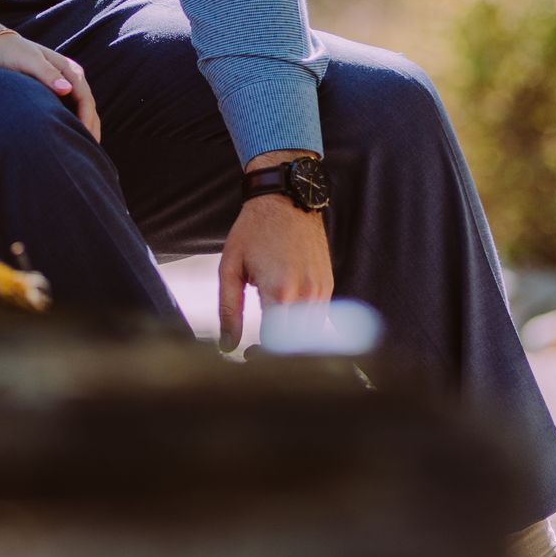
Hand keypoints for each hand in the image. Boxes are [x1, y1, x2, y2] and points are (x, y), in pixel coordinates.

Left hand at [0, 30, 101, 141]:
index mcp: (70, 70)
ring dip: (85, 129)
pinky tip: (70, 141)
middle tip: (88, 151)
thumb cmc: (14, 53)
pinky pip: (70, 112)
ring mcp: (66, 87)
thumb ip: (47, 74)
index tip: (84, 136)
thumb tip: (67, 89)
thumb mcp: (29, 60)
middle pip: (88, 106)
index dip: (86, 117)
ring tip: (83, 151)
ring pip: (82, 111)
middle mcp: (72, 79)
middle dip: (91, 128)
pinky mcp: (57, 95)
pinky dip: (73, 126)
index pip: (85, 97)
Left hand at [217, 170, 332, 351]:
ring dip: (292, 343)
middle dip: (278, 354)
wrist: (286, 199)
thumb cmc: (254, 230)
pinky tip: (286, 320)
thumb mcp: (230, 267)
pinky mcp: (329, 286)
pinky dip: (304, 327)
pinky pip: (320, 319)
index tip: (250, 356)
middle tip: (257, 353)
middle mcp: (307, 294)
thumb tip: (227, 345)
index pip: (277, 345)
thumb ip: (228, 310)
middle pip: (298, 346)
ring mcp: (322, 291)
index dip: (262, 357)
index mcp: (280, 292)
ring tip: (270, 337)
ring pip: (312, 336)